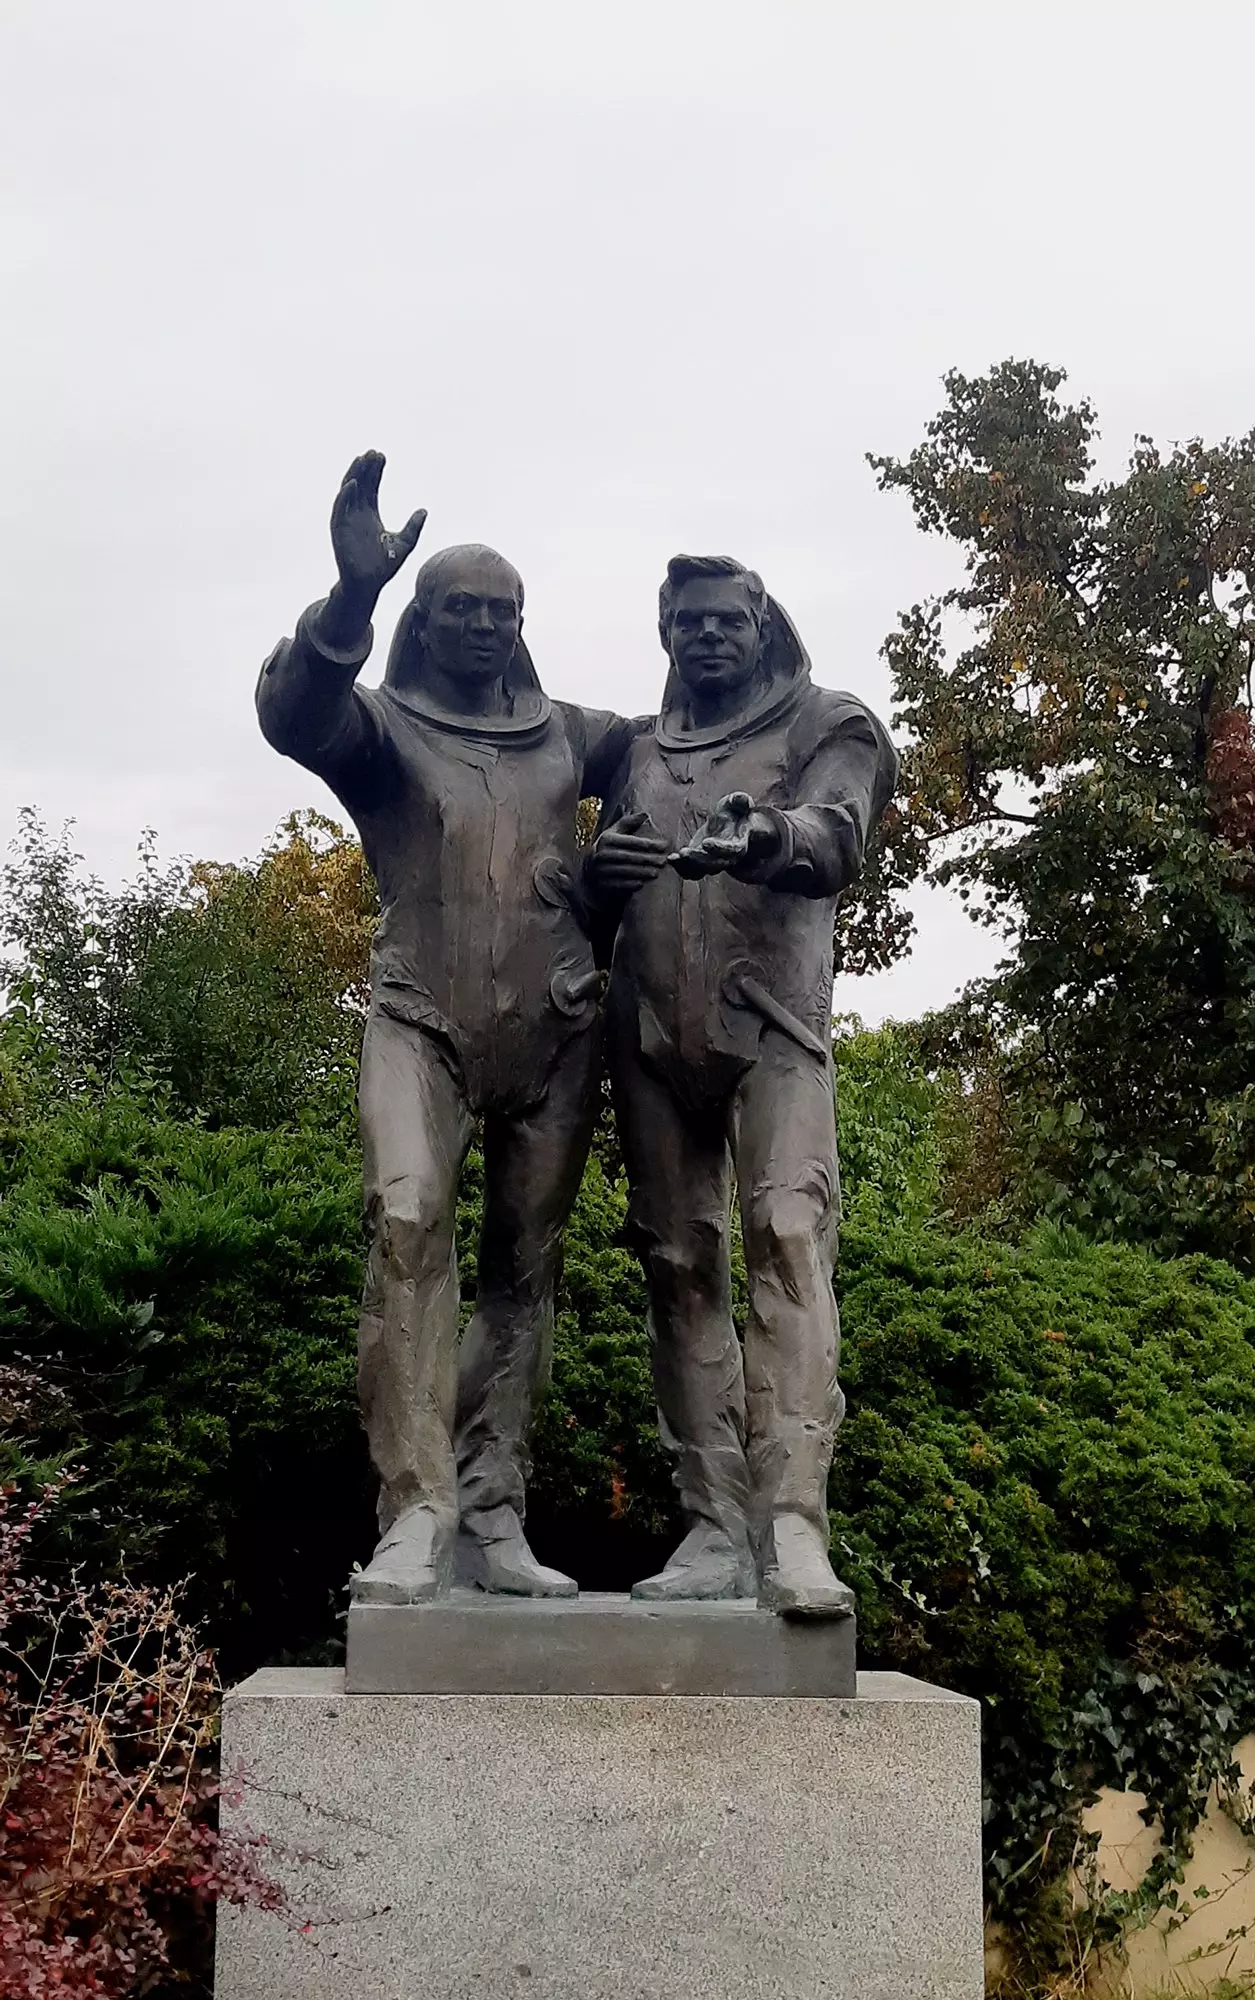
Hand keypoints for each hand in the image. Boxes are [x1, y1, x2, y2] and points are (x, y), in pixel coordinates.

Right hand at [330, 450, 426, 606]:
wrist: (368, 585)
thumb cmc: (383, 566)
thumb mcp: (404, 543)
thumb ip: (413, 527)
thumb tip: (424, 510)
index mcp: (370, 515)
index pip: (372, 487)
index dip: (376, 472)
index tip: (382, 456)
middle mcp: (357, 514)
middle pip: (361, 485)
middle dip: (366, 468)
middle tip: (374, 452)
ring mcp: (347, 521)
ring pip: (348, 493)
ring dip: (354, 476)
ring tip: (362, 460)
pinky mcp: (339, 531)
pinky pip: (340, 510)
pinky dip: (344, 496)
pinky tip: (352, 484)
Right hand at [584, 811, 670, 900]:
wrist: (590, 868)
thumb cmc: (608, 848)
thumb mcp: (614, 833)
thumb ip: (629, 823)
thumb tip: (646, 814)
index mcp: (606, 839)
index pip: (631, 841)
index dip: (649, 844)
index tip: (664, 846)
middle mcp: (601, 854)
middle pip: (629, 856)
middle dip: (648, 859)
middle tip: (663, 861)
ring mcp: (600, 870)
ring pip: (624, 871)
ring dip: (641, 872)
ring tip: (656, 873)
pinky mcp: (601, 883)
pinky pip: (617, 884)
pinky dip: (630, 884)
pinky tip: (642, 884)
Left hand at [670, 791, 782, 878]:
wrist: (730, 825)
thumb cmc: (735, 812)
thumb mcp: (737, 803)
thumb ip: (740, 801)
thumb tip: (743, 799)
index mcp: (739, 844)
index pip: (732, 850)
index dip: (719, 848)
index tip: (705, 843)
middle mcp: (727, 858)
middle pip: (714, 864)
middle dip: (698, 859)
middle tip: (683, 852)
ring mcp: (713, 862)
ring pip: (701, 871)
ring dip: (687, 866)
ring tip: (674, 858)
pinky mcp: (700, 862)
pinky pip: (691, 871)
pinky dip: (681, 867)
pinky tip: (671, 859)